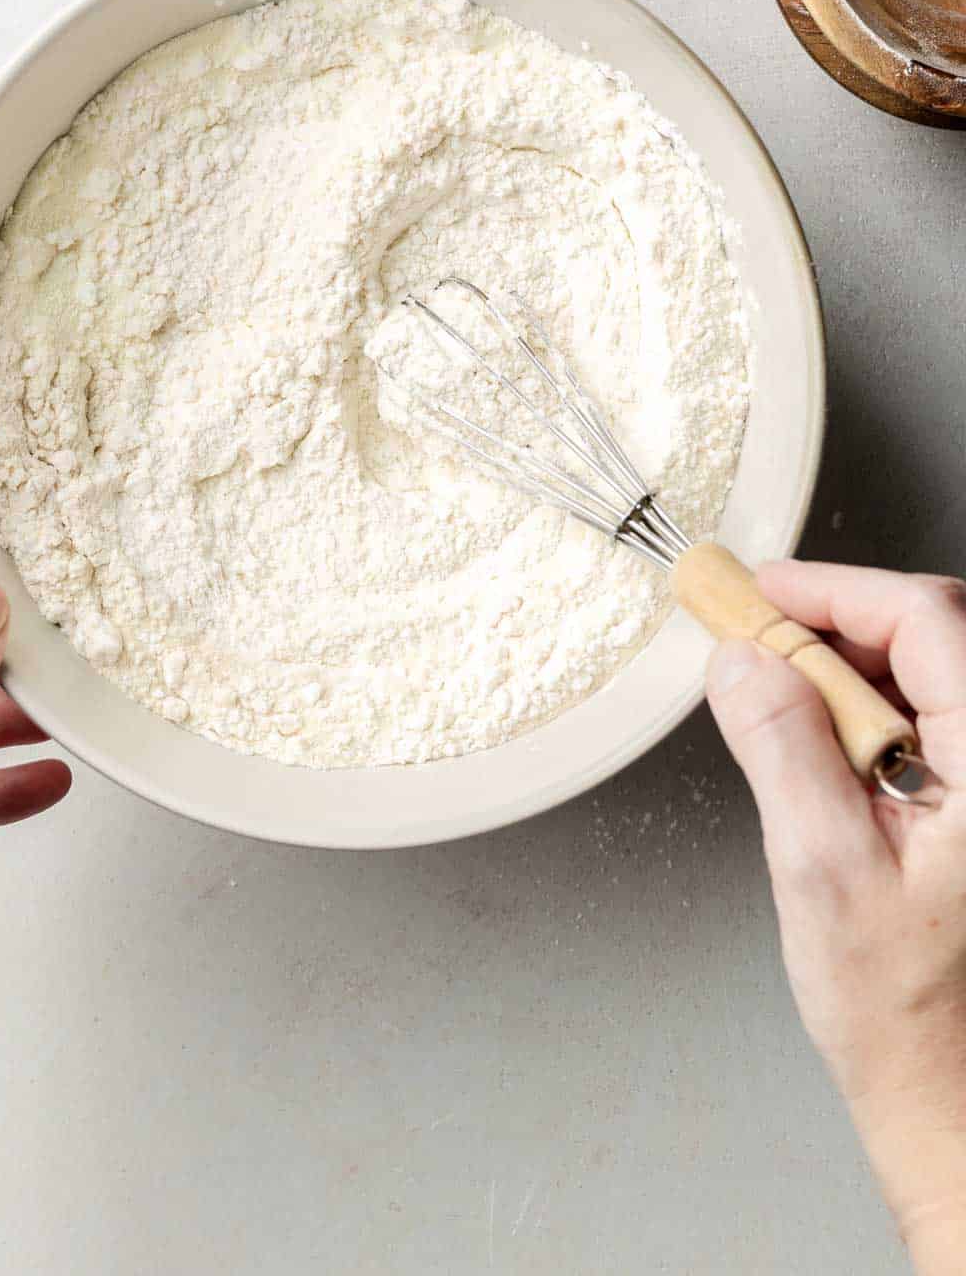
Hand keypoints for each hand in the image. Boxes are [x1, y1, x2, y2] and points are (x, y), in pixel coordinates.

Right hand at [707, 561, 965, 1274]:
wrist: (954, 1097)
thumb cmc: (905, 1012)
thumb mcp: (821, 868)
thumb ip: (782, 747)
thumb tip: (744, 660)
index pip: (925, 619)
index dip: (833, 591)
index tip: (759, 594)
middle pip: (933, 633)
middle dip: (836, 626)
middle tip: (754, 643)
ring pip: (932, 669)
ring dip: (851, 669)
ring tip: (781, 706)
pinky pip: (934, 714)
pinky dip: (871, 709)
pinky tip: (826, 745)